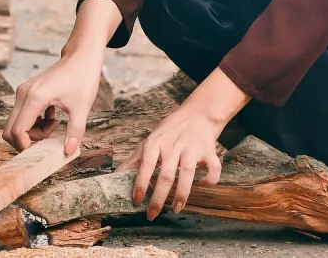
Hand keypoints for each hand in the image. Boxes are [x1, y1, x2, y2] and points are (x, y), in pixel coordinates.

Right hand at [3, 51, 101, 154]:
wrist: (81, 56)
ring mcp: (23, 92)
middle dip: (26, 142)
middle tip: (47, 141)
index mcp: (35, 98)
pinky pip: (22, 115)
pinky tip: (51, 118)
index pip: (18, 131)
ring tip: (53, 126)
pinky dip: (33, 123)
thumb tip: (68, 152)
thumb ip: (75, 131)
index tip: (44, 151)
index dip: (27, 147)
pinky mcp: (27, 92)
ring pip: (15, 123)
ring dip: (31, 132)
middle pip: (10, 130)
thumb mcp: (82, 107)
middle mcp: (23, 94)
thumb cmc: (83, 78)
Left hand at [118, 68, 249, 219]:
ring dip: (182, 193)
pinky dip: (210, 179)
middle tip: (152, 214)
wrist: (198, 113)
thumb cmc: (171, 131)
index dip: (140, 183)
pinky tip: (203, 185)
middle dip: (158, 197)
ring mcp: (192, 148)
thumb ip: (135, 160)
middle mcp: (173, 145)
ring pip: (187, 172)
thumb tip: (115, 177)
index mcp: (156, 143)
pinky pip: (213, 167)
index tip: (136, 200)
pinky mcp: (209, 151)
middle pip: (165, 174)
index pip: (145, 164)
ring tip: (176, 208)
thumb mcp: (150, 141)